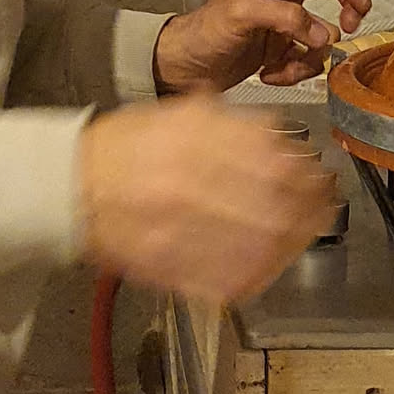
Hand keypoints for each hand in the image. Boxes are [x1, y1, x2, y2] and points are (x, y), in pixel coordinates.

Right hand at [79, 96, 337, 300]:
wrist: (69, 186)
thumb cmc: (125, 149)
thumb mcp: (176, 115)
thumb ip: (229, 123)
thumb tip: (281, 138)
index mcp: (193, 144)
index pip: (273, 162)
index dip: (307, 174)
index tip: (321, 177)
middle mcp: (190, 185)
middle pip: (275, 205)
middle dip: (311, 209)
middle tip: (325, 207)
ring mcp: (180, 231)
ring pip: (258, 245)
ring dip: (292, 241)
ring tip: (304, 234)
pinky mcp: (170, 267)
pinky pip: (226, 278)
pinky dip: (256, 273)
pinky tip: (270, 263)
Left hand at [152, 0, 371, 94]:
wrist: (183, 66)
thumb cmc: (201, 33)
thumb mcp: (240, 15)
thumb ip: (284, 17)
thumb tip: (320, 31)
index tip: (360, 7)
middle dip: (343, 17)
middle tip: (345, 31)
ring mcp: (285, 22)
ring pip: (323, 36)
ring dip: (309, 56)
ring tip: (282, 64)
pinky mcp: (282, 48)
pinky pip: (308, 59)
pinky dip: (295, 71)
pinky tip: (270, 72)